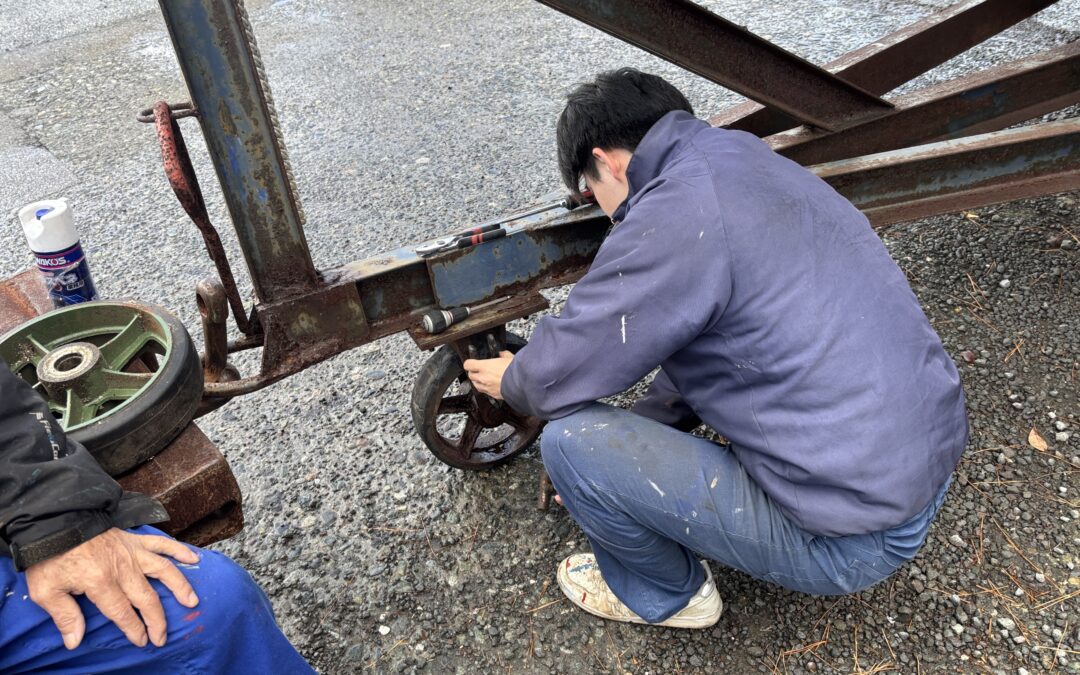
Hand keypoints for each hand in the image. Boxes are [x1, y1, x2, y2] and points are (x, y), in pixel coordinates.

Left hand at [25, 528, 199, 649]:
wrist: (57, 519)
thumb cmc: (50, 556)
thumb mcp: (46, 590)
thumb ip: (65, 615)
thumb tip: (75, 640)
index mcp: (100, 582)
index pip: (122, 612)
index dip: (134, 629)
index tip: (142, 641)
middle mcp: (123, 568)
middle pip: (147, 598)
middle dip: (157, 620)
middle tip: (162, 636)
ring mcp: (132, 552)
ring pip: (164, 571)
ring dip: (180, 587)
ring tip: (192, 601)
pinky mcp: (135, 539)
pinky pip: (162, 544)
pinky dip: (179, 551)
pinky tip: (193, 558)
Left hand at [463, 351, 513, 398]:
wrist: (523, 384)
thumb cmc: (516, 371)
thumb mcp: (510, 357)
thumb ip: (503, 354)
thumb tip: (502, 354)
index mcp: (485, 367)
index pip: (468, 364)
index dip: (469, 363)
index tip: (471, 362)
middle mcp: (483, 378)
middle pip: (470, 375)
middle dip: (473, 372)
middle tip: (478, 370)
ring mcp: (487, 388)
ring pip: (475, 385)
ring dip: (477, 381)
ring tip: (483, 378)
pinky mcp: (493, 395)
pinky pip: (484, 392)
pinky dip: (485, 389)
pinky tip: (490, 385)